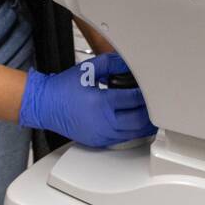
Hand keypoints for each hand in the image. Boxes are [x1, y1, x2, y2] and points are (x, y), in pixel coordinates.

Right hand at [18, 52, 156, 147]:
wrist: (44, 106)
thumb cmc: (63, 88)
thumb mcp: (88, 69)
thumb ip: (112, 63)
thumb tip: (129, 62)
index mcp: (101, 103)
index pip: (134, 100)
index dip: (147, 95)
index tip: (154, 89)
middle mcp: (103, 122)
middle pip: (138, 120)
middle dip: (151, 113)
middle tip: (160, 106)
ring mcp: (101, 134)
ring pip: (133, 133)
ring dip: (146, 125)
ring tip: (154, 117)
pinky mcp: (98, 142)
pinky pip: (122, 139)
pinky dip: (133, 132)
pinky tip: (138, 125)